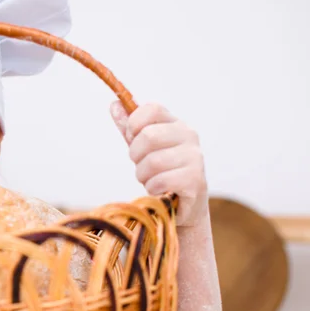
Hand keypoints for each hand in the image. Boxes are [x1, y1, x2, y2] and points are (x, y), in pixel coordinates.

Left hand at [111, 102, 208, 226]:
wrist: (184, 205)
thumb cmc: (162, 173)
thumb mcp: (143, 149)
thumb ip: (130, 129)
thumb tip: (114, 105)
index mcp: (176, 124)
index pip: (151, 109)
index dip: (134, 125)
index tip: (132, 140)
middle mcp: (189, 136)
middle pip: (148, 136)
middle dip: (136, 156)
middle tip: (143, 167)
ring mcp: (195, 157)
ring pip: (152, 162)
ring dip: (144, 176)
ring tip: (152, 180)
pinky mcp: (195, 180)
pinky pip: (160, 181)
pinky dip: (153, 189)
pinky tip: (160, 191)